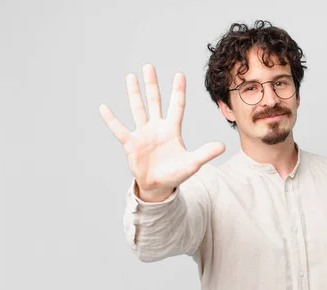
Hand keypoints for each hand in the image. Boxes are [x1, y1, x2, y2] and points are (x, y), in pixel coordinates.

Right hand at [99, 64, 224, 201]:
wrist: (159, 186)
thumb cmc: (176, 173)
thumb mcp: (193, 163)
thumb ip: (205, 153)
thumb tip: (222, 146)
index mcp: (172, 129)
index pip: (176, 106)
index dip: (178, 91)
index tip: (179, 74)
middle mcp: (157, 127)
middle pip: (154, 101)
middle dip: (152, 84)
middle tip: (149, 66)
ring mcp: (143, 134)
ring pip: (138, 109)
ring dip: (134, 94)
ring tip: (130, 76)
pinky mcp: (131, 144)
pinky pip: (120, 130)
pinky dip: (111, 120)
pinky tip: (103, 108)